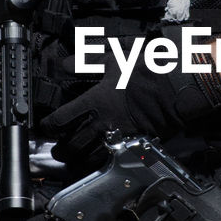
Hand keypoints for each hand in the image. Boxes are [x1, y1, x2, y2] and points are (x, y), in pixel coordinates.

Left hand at [41, 53, 220, 167]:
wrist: (172, 89)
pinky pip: (113, 157)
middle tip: (58, 148)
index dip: (50, 124)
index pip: (62, 118)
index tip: (47, 125)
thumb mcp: (113, 60)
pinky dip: (103, 160)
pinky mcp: (133, 144)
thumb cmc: (144, 73)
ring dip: (80, 157)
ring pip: (90, 155)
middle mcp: (102, 122)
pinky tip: (101, 158)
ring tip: (76, 157)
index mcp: (94, 102)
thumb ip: (87, 62)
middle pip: (72, 143)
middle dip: (62, 148)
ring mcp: (117, 135)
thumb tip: (65, 63)